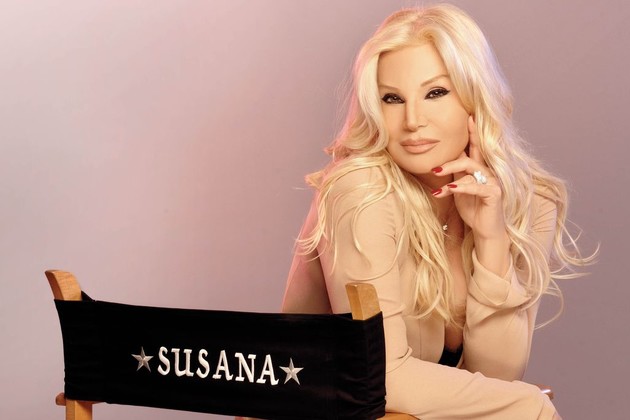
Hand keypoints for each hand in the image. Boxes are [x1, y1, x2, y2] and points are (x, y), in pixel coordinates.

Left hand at [432, 116, 509, 274]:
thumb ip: (454, 176)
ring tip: (438, 185)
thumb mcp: (458, 191)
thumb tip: (439, 164)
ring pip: (471, 169)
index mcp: (479, 169)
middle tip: (433, 169)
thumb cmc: (473, 210)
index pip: (475, 147)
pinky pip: (475, 186)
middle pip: (469, 157)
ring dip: (451, 176)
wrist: (484, 231)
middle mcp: (488, 172)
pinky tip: (449, 190)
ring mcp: (493, 181)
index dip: (472, 131)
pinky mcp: (494, 193)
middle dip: (450, 162)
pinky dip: (461, 187)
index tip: (468, 116)